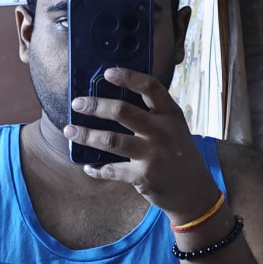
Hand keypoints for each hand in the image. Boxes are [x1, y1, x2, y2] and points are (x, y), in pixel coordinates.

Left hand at [64, 66, 220, 219]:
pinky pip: (112, 169)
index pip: (150, 87)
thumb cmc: (178, 154)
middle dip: (95, 106)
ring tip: (70, 131)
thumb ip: (153, 115)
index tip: (107, 73)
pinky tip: (88, 166)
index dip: (128, 77)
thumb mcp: (174, 128)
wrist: (192, 191)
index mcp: (170, 114)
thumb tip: (114, 101)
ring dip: (86, 135)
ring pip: (111, 140)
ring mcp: (152, 154)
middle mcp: (162, 131)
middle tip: (77, 104)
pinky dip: (96, 169)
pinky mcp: (143, 176)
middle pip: (123, 111)